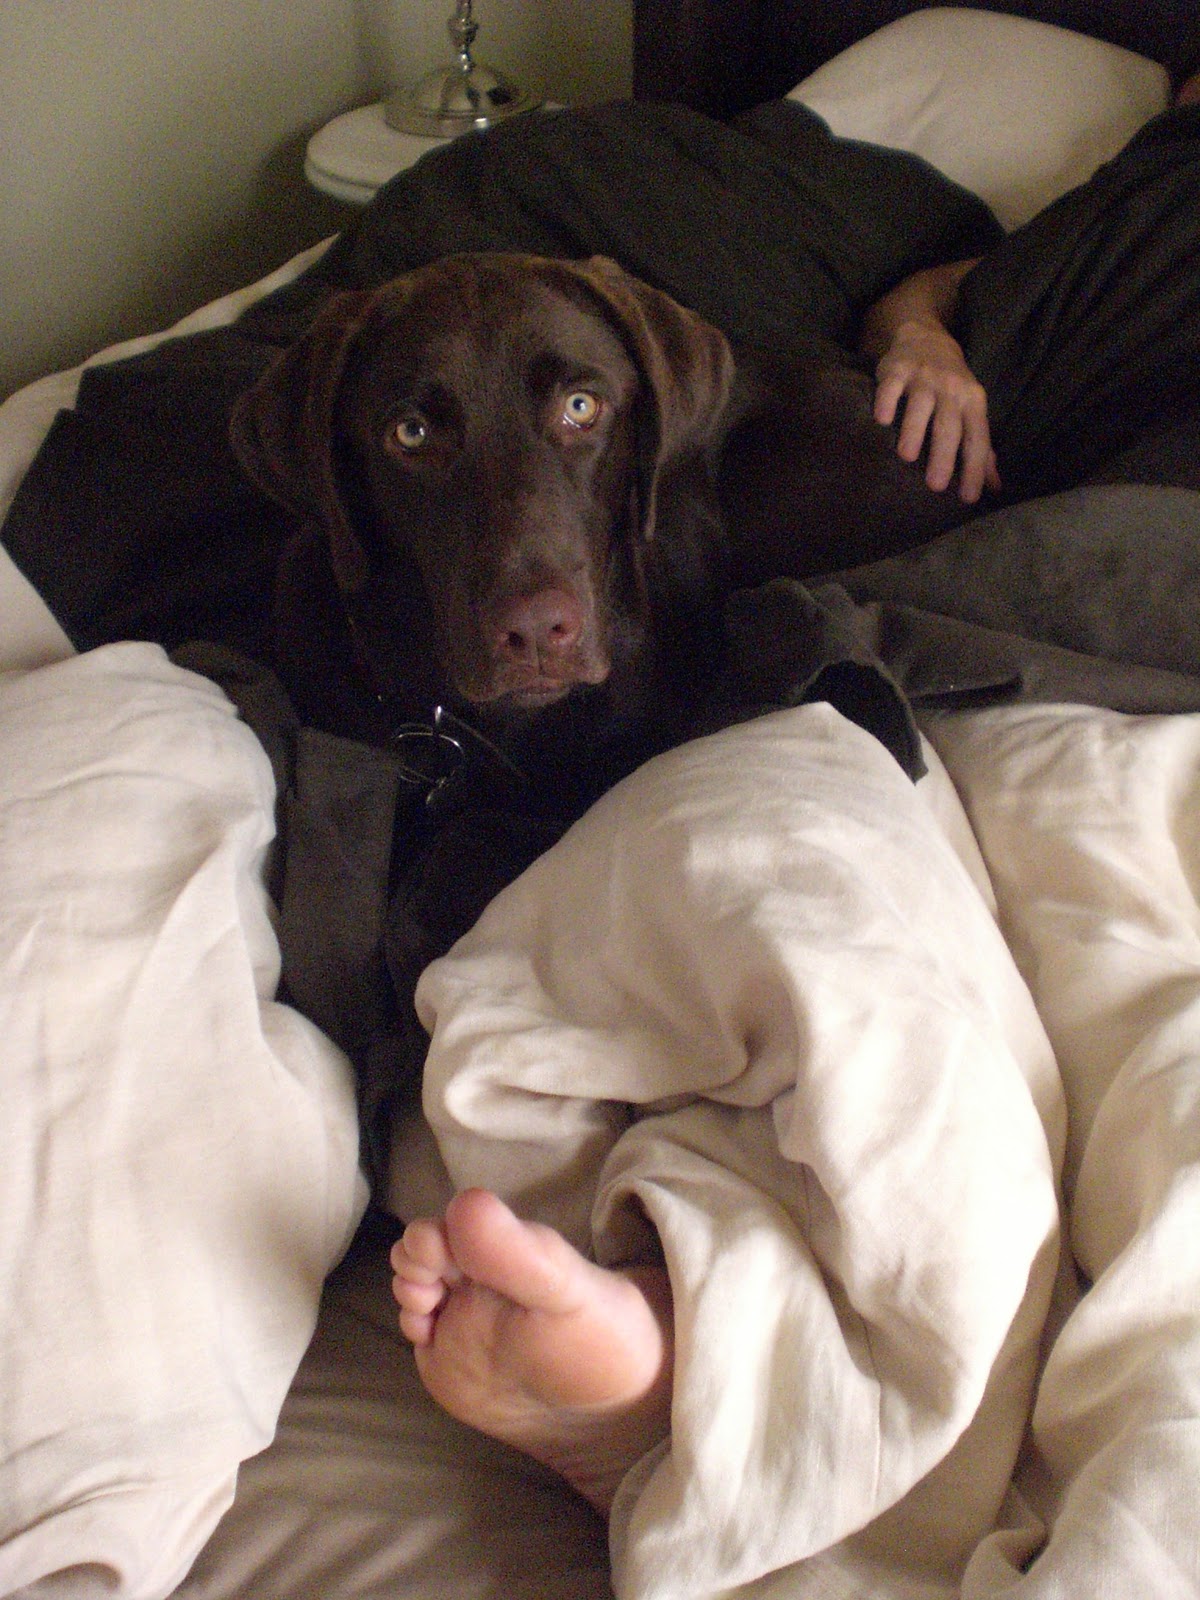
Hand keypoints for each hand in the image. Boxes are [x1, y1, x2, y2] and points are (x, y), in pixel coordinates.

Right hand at [873, 320, 999, 502]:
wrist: (926, 337)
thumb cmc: (951, 385)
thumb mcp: (971, 410)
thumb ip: (981, 448)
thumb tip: (994, 487)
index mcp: (973, 401)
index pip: (977, 439)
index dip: (975, 469)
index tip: (968, 498)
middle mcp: (951, 388)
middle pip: (949, 425)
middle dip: (944, 455)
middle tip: (936, 486)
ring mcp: (924, 377)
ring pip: (921, 406)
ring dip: (914, 430)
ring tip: (907, 457)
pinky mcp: (898, 369)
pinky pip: (892, 386)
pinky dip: (886, 402)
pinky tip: (882, 420)